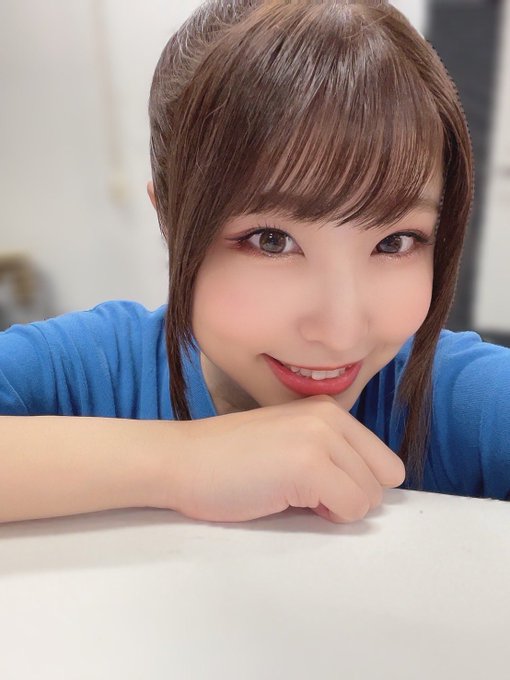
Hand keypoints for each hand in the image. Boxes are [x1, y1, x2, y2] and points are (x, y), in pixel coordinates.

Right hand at [161, 395, 404, 523]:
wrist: (181, 460)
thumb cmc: (228, 461)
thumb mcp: (291, 443)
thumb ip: (331, 455)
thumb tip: (368, 491)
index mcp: (328, 410)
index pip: (384, 462)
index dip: (357, 483)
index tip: (322, 486)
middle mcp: (330, 417)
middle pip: (383, 480)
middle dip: (351, 497)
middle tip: (305, 493)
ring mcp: (320, 438)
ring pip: (370, 497)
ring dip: (337, 508)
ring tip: (291, 494)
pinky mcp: (308, 465)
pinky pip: (351, 509)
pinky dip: (327, 517)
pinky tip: (288, 500)